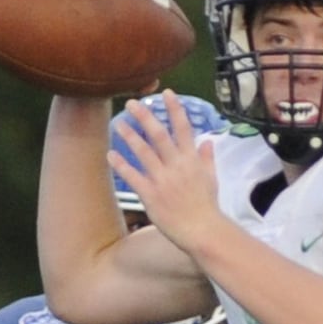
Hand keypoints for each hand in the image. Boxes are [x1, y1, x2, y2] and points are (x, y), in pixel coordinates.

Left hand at [109, 90, 227, 255]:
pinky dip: (121, 165)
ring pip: (143, 152)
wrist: (202, 231)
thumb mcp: (211, 179)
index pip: (183, 128)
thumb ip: (208, 158)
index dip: (175, 109)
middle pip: (159, 135)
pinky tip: (110, 154)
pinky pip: (133, 176)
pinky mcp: (151, 195)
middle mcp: (177, 166)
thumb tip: (207, 141)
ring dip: (130, 136)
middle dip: (145, 116)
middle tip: (131, 102)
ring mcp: (163, 180)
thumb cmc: (207, 206)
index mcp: (192, 160)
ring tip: (118, 122)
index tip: (166, 92)